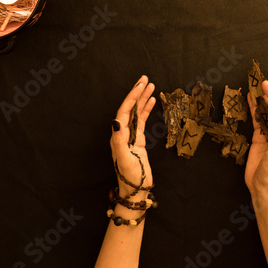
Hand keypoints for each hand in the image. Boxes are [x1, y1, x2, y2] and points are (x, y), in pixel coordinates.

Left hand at [110, 75, 155, 196]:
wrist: (136, 188)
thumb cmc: (129, 175)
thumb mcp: (124, 158)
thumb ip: (119, 139)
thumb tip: (116, 121)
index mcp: (117, 134)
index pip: (125, 110)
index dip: (132, 97)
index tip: (140, 85)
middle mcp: (122, 132)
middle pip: (130, 108)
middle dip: (137, 93)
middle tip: (145, 79)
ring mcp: (131, 136)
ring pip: (137, 112)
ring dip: (143, 99)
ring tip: (151, 86)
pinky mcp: (139, 140)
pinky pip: (142, 121)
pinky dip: (147, 110)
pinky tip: (151, 101)